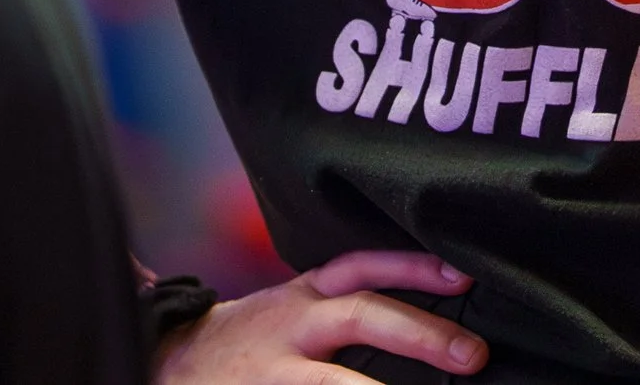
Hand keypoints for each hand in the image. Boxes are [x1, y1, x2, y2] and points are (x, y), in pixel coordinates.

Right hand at [154, 249, 485, 382]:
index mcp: (306, 296)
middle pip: (362, 314)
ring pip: (330, 381)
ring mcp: (272, 371)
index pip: (366, 266)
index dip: (416, 267)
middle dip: (421, 333)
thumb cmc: (252, 339)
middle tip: (474, 355)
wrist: (165, 362)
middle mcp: (292, 325)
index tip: (465, 275)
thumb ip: (347, 308)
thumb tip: (438, 326)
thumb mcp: (295, 309)